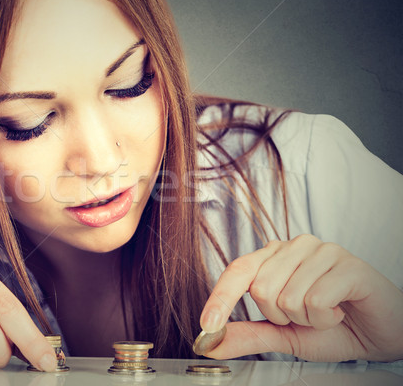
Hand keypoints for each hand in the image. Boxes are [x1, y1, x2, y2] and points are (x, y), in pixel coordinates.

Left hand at [199, 234, 402, 361]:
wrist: (379, 333)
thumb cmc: (333, 327)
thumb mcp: (284, 334)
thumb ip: (249, 334)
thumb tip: (211, 340)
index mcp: (274, 257)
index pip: (238, 270)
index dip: (220, 298)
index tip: (207, 325)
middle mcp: (294, 247)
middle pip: (261, 290)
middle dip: (282, 317)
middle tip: (307, 315)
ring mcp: (322, 251)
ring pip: (287, 297)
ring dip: (307, 319)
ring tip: (326, 312)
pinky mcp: (347, 264)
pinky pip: (315, 301)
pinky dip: (326, 319)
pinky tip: (340, 310)